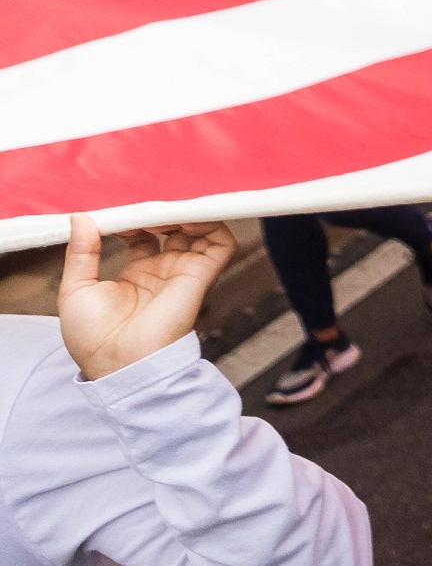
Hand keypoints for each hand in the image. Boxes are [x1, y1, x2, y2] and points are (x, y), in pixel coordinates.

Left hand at [58, 215, 235, 381]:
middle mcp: (163, 270)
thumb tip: (80, 217)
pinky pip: (221, 244)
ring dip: (186, 213)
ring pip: (200, 231)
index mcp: (136, 274)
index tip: (117, 213)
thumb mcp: (76, 288)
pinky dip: (210, 224)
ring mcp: (183, 272)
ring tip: (163, 206)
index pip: (144, 235)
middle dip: (160, 211)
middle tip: (142, 201)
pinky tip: (183, 217)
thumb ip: (82, 252)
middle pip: (173, 228)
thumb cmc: (93, 336)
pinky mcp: (200, 276)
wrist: (117, 363)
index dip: (134, 219)